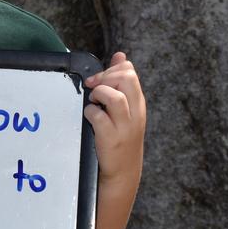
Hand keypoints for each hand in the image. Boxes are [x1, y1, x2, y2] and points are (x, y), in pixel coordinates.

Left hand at [84, 52, 145, 228]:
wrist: (122, 173)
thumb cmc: (121, 137)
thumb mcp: (126, 110)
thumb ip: (121, 83)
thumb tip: (120, 54)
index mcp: (138, 104)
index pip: (130, 72)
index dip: (113, 68)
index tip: (100, 77)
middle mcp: (135, 114)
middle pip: (125, 79)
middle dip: (105, 77)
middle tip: (93, 87)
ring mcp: (124, 127)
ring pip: (114, 96)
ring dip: (99, 94)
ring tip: (93, 102)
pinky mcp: (110, 139)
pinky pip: (98, 117)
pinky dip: (90, 113)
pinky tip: (89, 118)